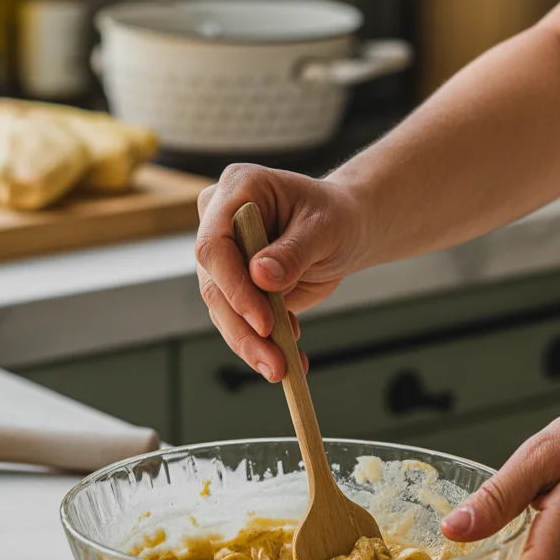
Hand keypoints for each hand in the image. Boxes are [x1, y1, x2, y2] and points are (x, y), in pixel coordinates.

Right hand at [196, 164, 366, 381]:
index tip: (263, 321)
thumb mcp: (325, 228)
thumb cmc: (337, 217)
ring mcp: (224, 257)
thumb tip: (261, 277)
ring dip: (251, 345)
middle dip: (243, 328)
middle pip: (214, 284)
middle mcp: (219, 221)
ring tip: (282, 369)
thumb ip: (294, 251)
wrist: (346, 230)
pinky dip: (262, 345)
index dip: (233, 285)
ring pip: (222, 310)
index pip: (214, 243)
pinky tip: (287, 360)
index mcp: (237, 189)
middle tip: (274, 362)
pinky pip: (239, 321)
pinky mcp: (234, 286)